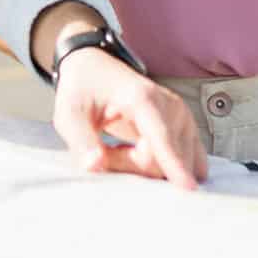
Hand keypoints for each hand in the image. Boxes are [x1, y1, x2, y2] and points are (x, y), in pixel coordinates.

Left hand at [52, 50, 206, 190]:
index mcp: (142, 98)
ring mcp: (183, 117)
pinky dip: (160, 166)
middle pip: (162, 159)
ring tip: (119, 147)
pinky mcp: (186, 129)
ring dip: (142, 165)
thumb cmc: (83, 90)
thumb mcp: (69, 114)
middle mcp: (171, 106)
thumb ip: (81, 141)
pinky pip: (182, 162)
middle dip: (131, 165)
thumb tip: (94, 165)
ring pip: (171, 164)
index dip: (173, 164)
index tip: (189, 188)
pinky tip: (140, 152)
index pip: (161, 137)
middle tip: (106, 150)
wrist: (95, 69)